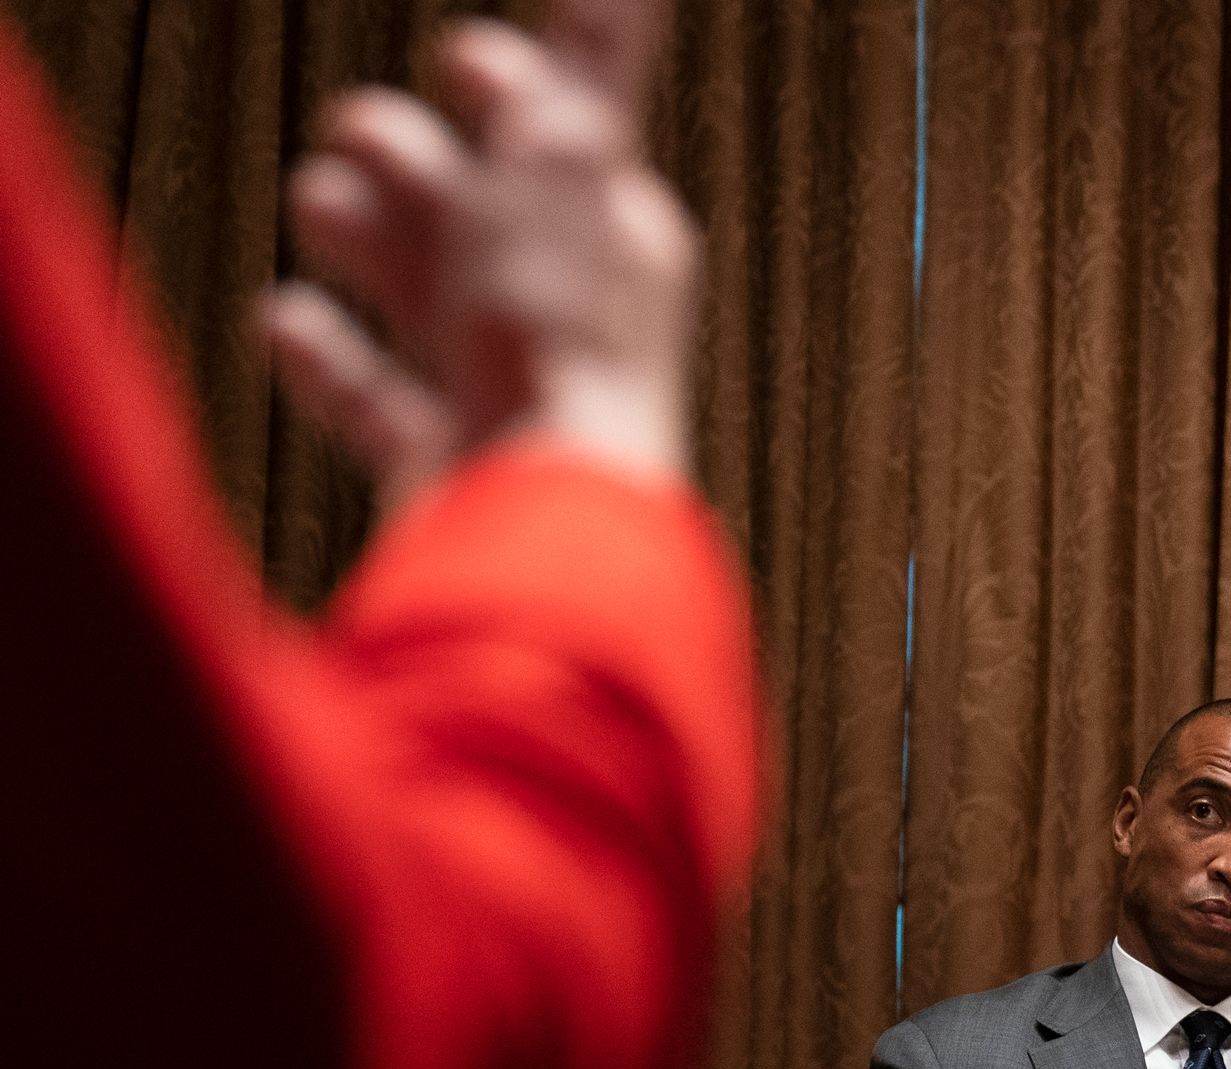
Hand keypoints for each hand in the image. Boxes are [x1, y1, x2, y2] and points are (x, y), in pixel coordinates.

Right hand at [264, 0, 694, 508]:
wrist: (532, 522)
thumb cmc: (558, 345)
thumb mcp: (569, 168)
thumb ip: (586, 74)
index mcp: (620, 247)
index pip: (571, 150)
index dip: (520, 98)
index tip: (471, 62)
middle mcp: (572, 325)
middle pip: (487, 223)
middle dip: (425, 165)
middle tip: (363, 132)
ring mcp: (507, 400)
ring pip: (431, 301)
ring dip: (374, 243)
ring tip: (322, 202)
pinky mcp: (446, 472)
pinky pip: (382, 410)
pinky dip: (333, 362)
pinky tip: (286, 319)